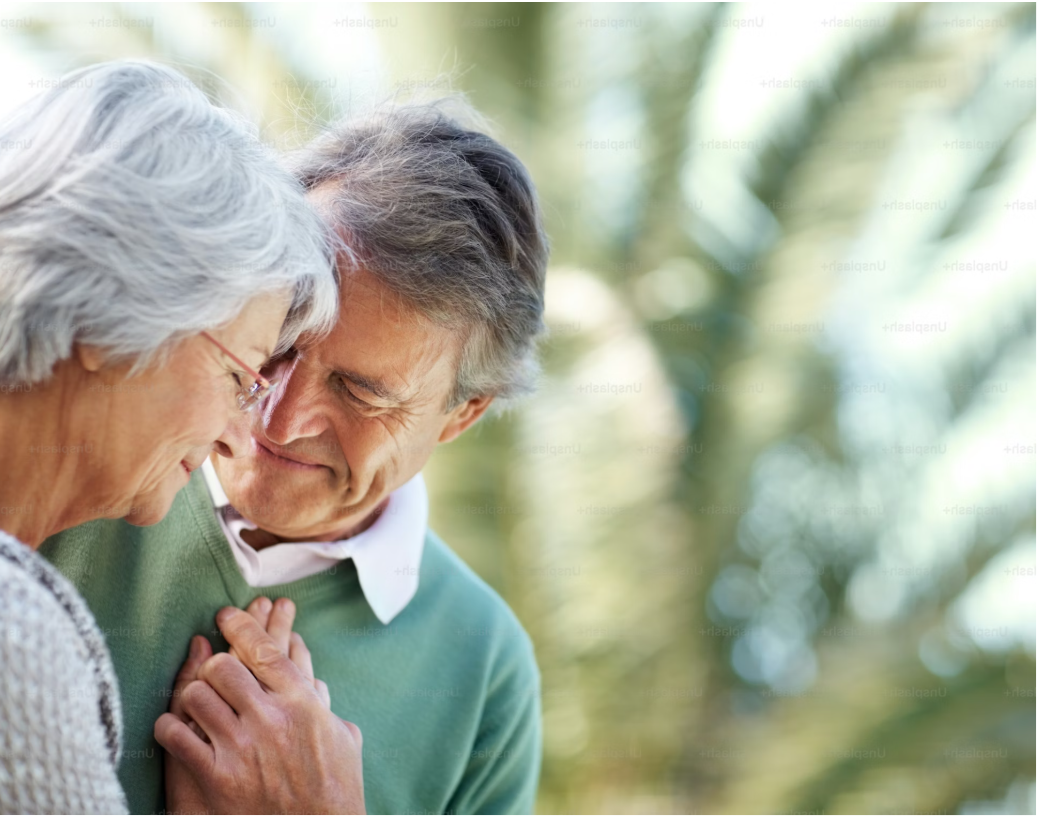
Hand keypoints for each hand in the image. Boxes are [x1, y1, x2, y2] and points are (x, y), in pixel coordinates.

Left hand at [157, 600, 363, 813]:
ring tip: (195, 701)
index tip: (226, 615)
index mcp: (302, 703)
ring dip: (193, 696)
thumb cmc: (336, 791)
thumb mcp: (343, 738)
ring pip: (196, 695)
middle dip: (214, 666)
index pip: (263, 649)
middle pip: (223, 666)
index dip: (241, 626)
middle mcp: (271, 718)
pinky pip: (177, 736)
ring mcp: (242, 748)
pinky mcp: (217, 778)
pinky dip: (170, 728)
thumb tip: (313, 681)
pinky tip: (173, 728)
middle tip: (211, 670)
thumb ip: (324, 705)